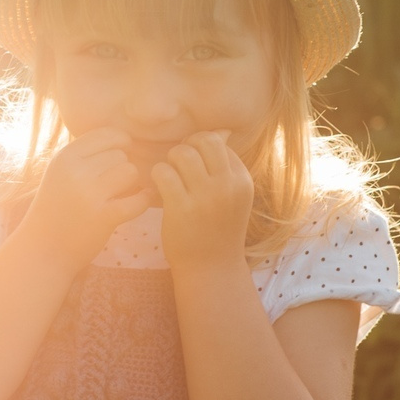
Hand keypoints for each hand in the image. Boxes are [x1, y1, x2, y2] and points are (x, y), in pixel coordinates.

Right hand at [15, 128, 152, 267]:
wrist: (43, 249)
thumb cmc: (57, 208)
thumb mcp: (61, 172)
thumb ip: (86, 154)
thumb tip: (124, 139)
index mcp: (65, 157)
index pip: (106, 135)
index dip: (119, 143)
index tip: (120, 157)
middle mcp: (76, 171)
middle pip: (120, 155)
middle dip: (121, 169)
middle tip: (113, 185)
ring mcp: (90, 194)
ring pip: (130, 172)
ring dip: (131, 184)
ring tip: (120, 194)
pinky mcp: (104, 217)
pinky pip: (138, 200)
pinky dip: (142, 200)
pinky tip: (138, 202)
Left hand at [153, 132, 254, 273]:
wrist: (211, 268)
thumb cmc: (218, 229)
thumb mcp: (233, 196)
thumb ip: (227, 166)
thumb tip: (222, 131)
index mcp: (242, 181)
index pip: (220, 143)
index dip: (201, 149)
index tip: (194, 166)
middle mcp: (227, 186)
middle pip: (203, 141)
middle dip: (186, 147)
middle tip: (179, 165)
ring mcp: (205, 197)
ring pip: (181, 153)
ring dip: (170, 161)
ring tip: (170, 177)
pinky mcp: (182, 208)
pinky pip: (163, 172)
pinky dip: (157, 175)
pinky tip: (159, 189)